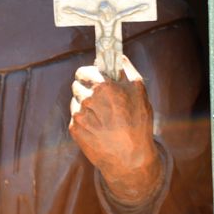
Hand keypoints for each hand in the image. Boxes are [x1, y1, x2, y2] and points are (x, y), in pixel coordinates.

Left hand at [69, 54, 163, 204]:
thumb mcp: (139, 91)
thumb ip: (126, 68)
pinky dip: (84, 119)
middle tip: (102, 98)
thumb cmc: (137, 123)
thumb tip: (117, 55)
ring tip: (102, 115)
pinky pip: (76, 117)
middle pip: (78, 85)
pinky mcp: (74, 130)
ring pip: (76, 101)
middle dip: (87, 88)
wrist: (129, 159)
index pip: (83, 71)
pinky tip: (98, 127)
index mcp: (102, 86)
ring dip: (85, 104)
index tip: (95, 77)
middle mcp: (87, 99)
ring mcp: (78, 116)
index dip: (90, 74)